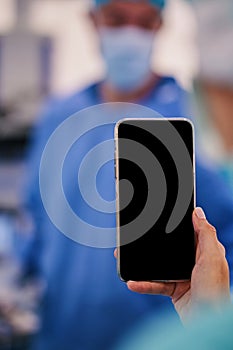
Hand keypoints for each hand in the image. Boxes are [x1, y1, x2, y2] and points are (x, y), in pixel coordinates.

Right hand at [115, 207, 229, 323]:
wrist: (207, 324)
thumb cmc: (214, 292)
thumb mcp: (211, 258)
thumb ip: (205, 234)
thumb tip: (198, 212)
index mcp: (205, 250)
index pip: (189, 231)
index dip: (176, 222)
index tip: (160, 214)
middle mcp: (193, 261)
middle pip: (169, 247)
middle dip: (152, 242)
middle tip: (137, 234)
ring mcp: (182, 275)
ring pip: (158, 264)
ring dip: (142, 264)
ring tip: (126, 258)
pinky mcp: (174, 289)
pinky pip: (155, 283)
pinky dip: (143, 284)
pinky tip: (132, 282)